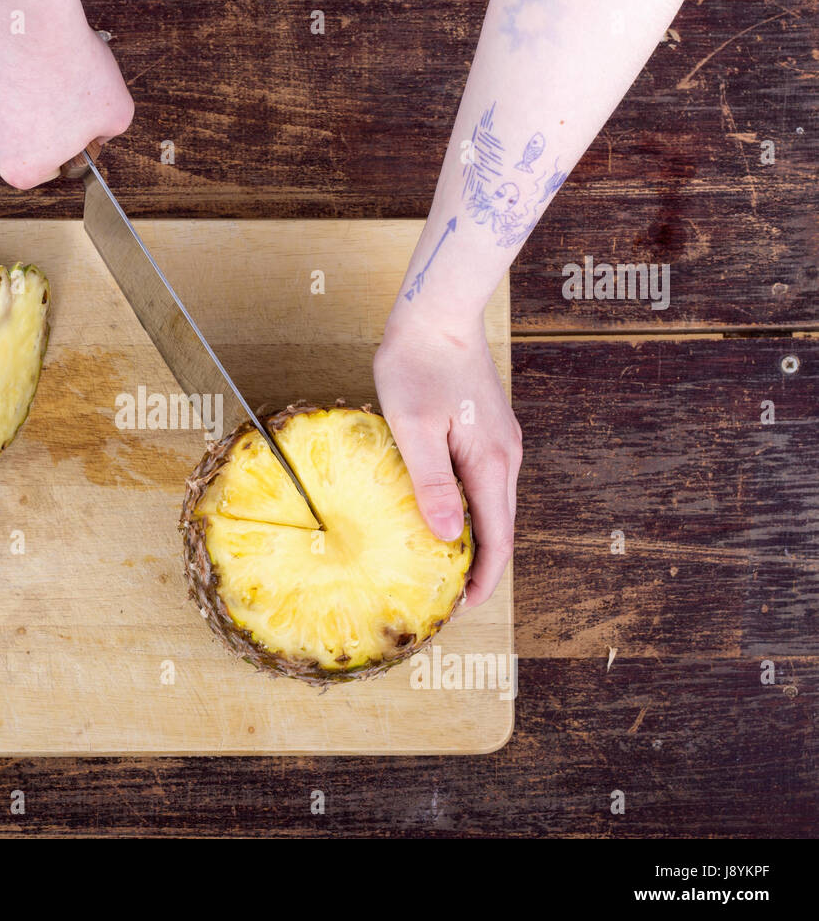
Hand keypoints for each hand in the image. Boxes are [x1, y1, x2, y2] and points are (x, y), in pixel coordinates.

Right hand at [0, 0, 134, 188]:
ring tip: (26, 67)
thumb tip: (98, 133)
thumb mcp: (115, 112)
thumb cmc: (71, 64)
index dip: (57, 145)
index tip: (65, 125)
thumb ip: (105, 134)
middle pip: (6, 141)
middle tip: (48, 90)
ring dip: (0, 94)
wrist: (32, 16)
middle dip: (25, 121)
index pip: (41, 167)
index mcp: (19, 169)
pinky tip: (4, 50)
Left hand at [373, 306, 520, 608]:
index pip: (498, 539)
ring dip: (474, 538)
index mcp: (492, 463)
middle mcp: (506, 457)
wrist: (437, 312)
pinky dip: (468, 509)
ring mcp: (500, 442)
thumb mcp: (414, 428)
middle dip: (478, 566)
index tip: (460, 608)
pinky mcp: (487, 430)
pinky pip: (482, 483)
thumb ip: (432, 483)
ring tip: (440, 564)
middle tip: (445, 596)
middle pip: (499, 527)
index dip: (483, 579)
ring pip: (492, 505)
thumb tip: (451, 537)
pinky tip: (439, 514)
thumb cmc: (417, 365)